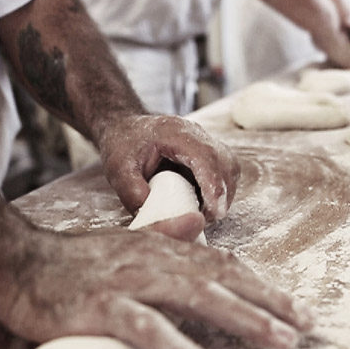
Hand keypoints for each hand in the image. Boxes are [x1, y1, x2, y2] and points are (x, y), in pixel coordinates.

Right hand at [0, 224, 314, 348]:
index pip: (227, 266)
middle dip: (270, 303)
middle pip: (224, 280)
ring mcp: (133, 283)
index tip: (298, 310)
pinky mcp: (105, 308)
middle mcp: (158, 262)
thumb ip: (166, 233)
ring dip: (243, 320)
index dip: (265, 287)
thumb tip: (199, 224)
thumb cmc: (78, 259)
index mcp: (166, 251)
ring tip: (281, 343)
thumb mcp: (127, 241)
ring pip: (198, 299)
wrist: (20, 262)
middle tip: (307, 327)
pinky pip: (150, 332)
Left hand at [98, 114, 239, 219]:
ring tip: (207, 213)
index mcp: (174, 133)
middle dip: (223, 194)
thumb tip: (157, 217)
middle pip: (225, 162)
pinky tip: (206, 204)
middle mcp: (196, 133)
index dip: (213, 184)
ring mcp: (206, 141)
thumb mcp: (119, 170)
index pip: (205, 156)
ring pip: (230, 168)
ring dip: (224, 194)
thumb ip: (134, 193)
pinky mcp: (211, 153)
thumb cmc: (124, 147)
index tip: (214, 210)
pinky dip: (221, 191)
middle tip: (210, 218)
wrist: (128, 130)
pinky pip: (226, 172)